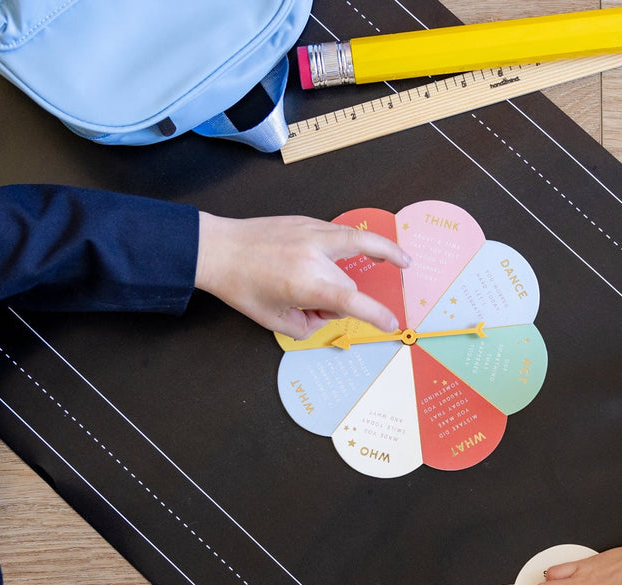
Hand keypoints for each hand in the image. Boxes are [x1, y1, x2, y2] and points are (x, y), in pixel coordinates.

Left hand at [195, 212, 411, 338]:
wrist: (218, 249)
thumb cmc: (241, 286)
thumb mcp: (273, 321)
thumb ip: (306, 326)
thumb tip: (324, 317)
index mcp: (305, 284)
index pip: (352, 302)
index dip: (376, 315)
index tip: (391, 323)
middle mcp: (314, 256)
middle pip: (349, 285)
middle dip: (341, 301)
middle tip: (316, 309)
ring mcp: (312, 234)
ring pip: (360, 245)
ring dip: (382, 253)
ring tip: (402, 261)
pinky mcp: (307, 222)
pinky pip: (342, 235)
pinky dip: (353, 244)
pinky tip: (362, 248)